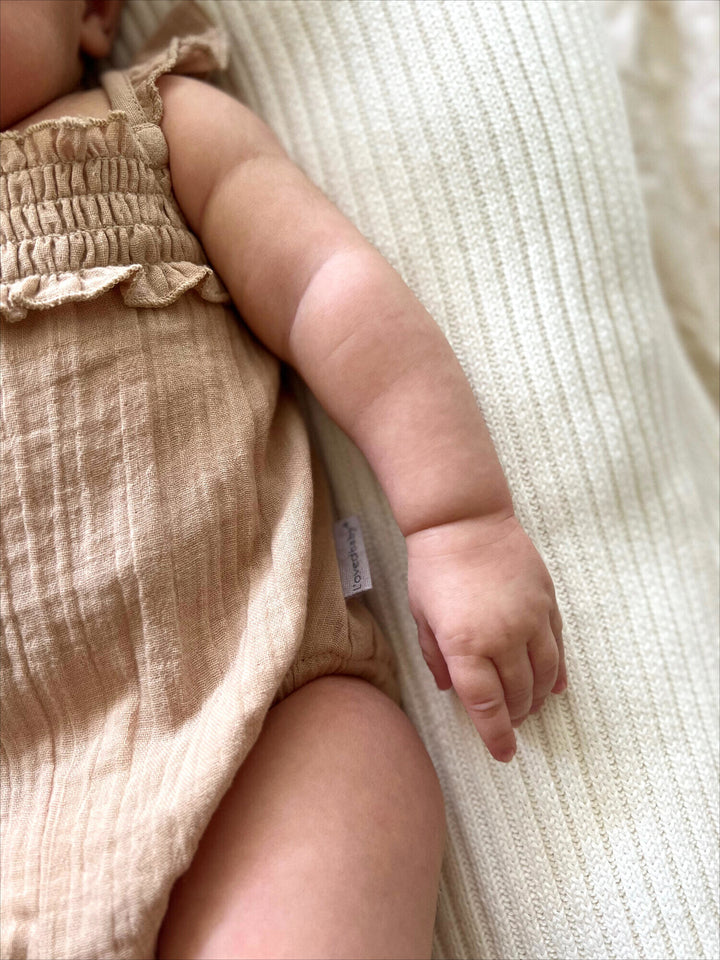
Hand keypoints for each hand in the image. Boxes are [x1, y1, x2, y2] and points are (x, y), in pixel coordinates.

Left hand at [406, 512, 565, 761]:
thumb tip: (450, 689)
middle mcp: (503, 637)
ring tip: (530, 708)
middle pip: (518, 694)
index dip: (496, 734)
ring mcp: (529, 618)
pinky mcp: (546, 602)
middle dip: (516, 717)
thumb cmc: (433, 567)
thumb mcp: (421, 616)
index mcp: (465, 645)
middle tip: (511, 725)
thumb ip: (435, 657)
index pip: (485, 705)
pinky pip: (558, 647)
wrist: (463, 520)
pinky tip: (555, 685)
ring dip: (539, 698)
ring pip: (545, 675)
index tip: (504, 753)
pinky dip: (557, 671)